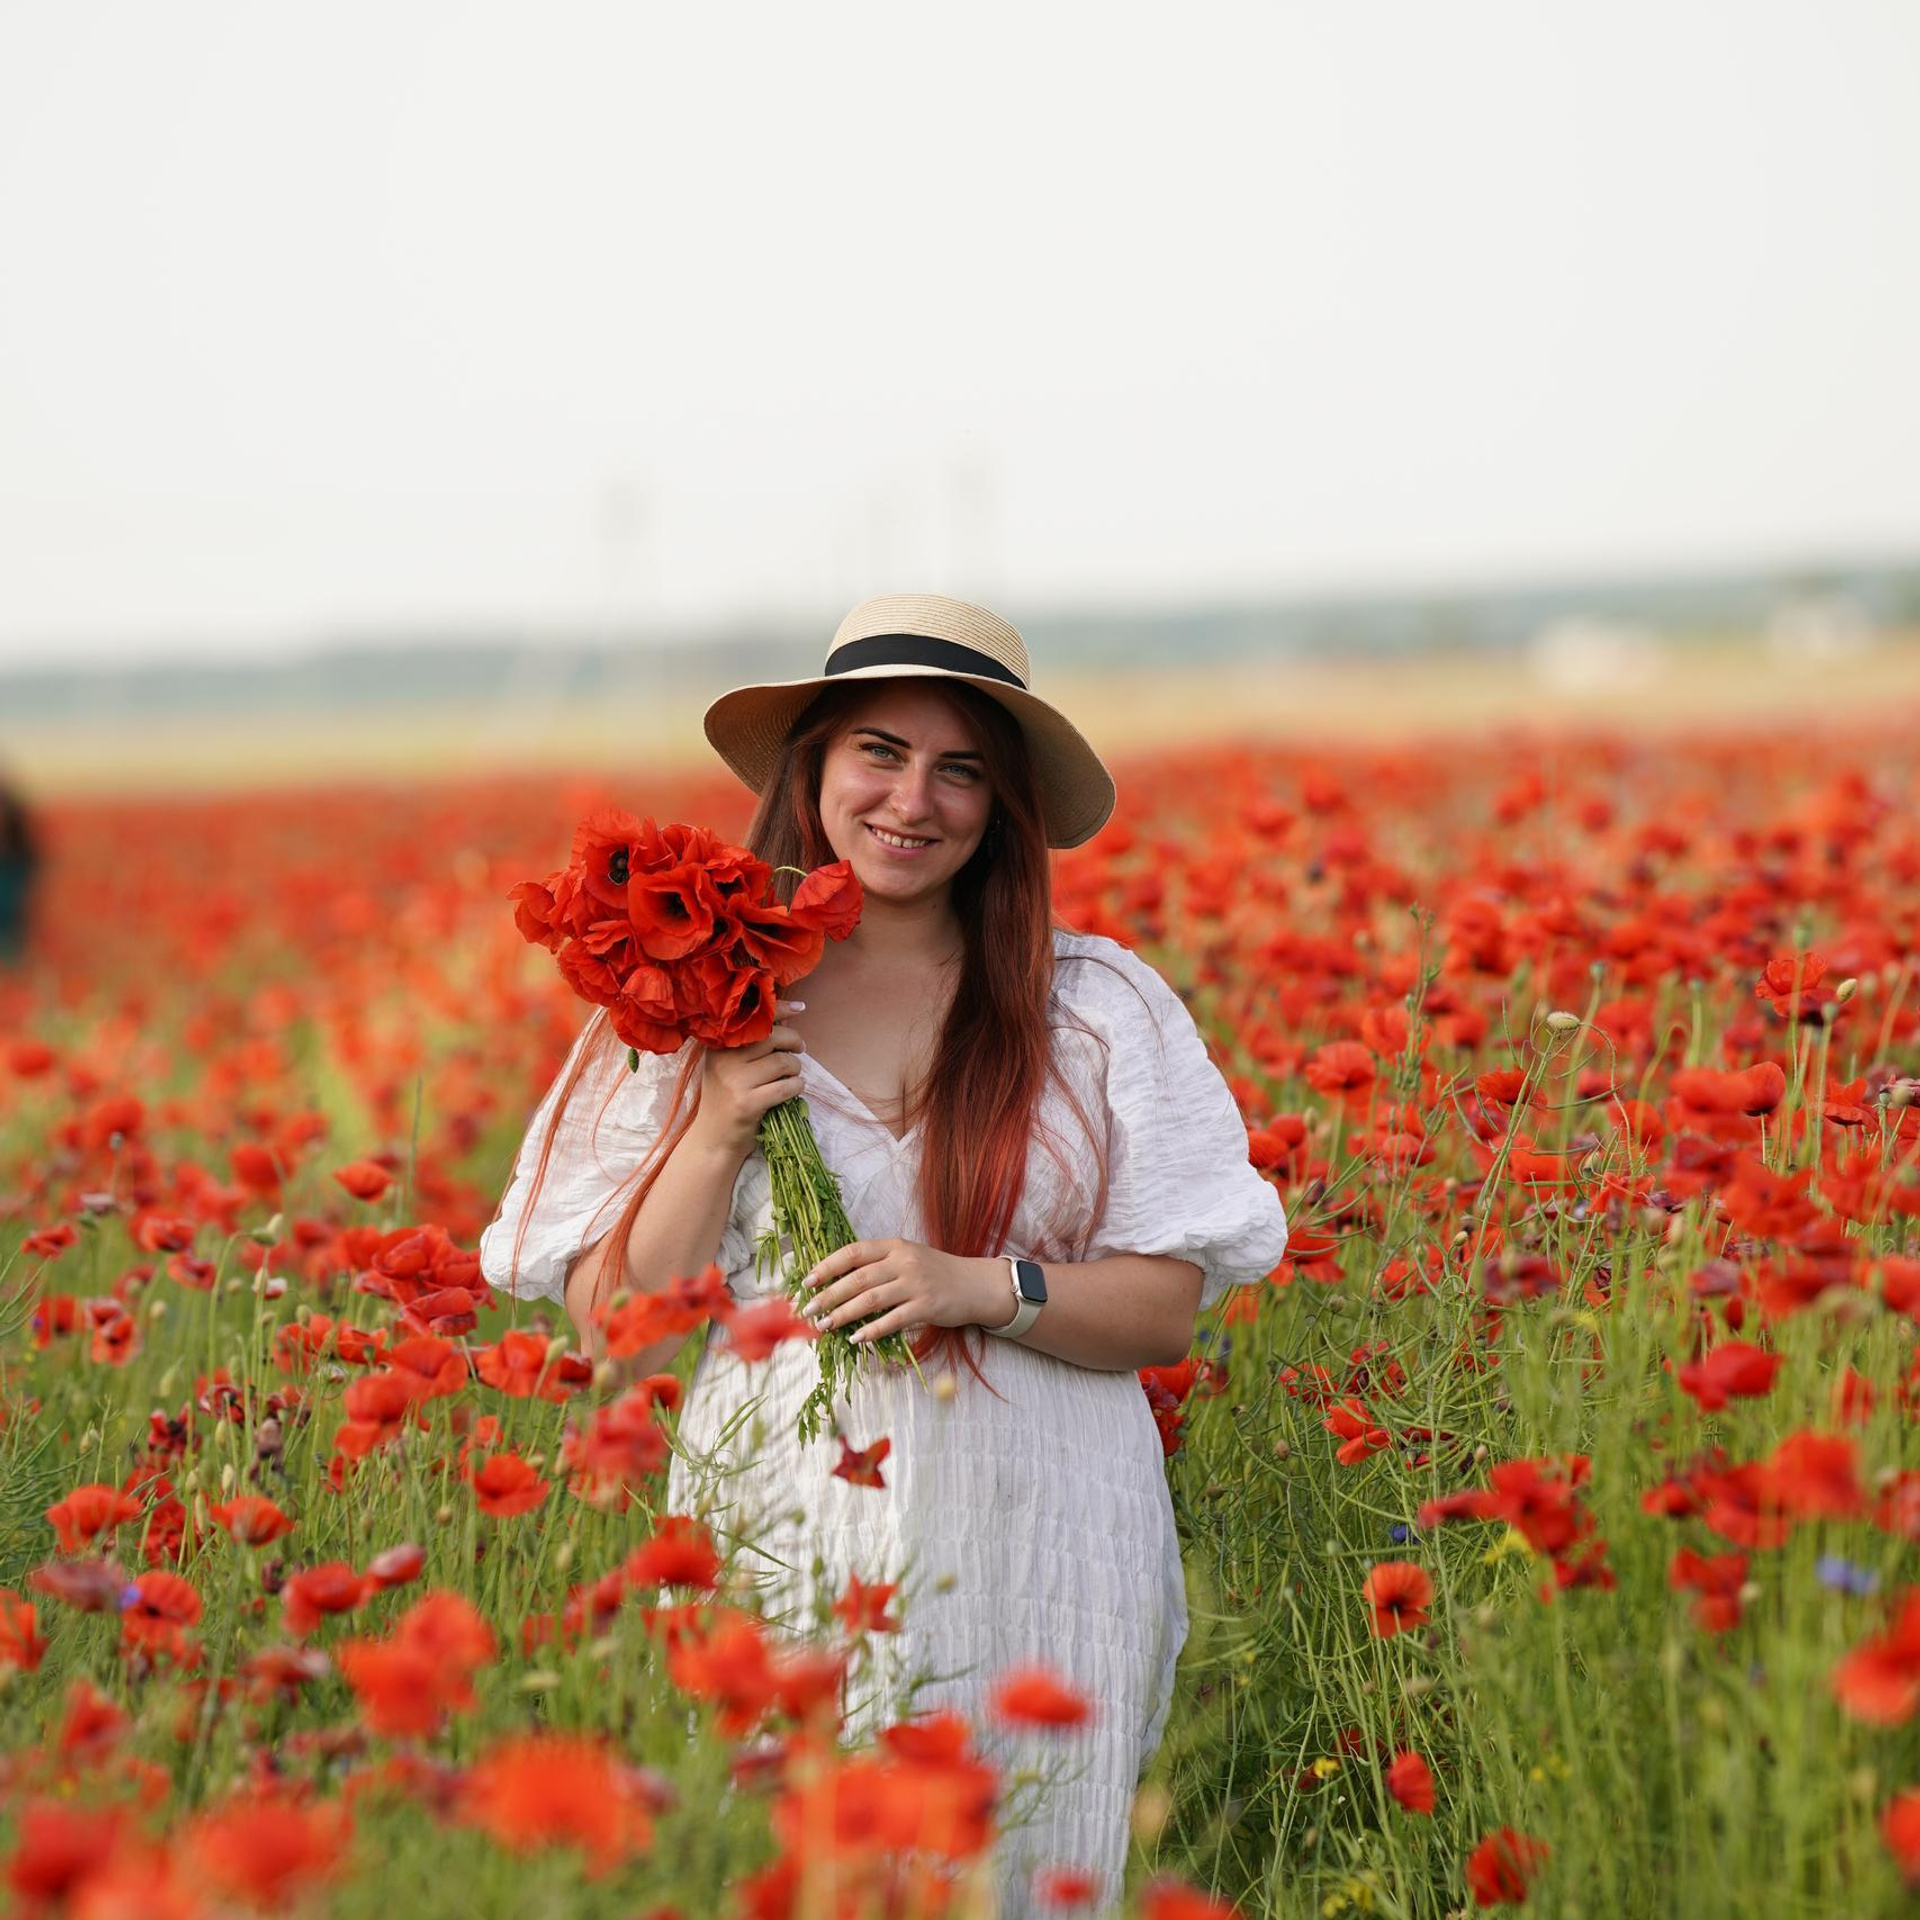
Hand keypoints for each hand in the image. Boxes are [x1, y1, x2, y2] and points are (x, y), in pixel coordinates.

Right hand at [688, 997, 807, 1159]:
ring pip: (782, 1062)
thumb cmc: (726, 1098)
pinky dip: (797, 1087)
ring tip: (793, 1074)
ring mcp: (735, 1082)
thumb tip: (785, 1017)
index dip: (779, 1009)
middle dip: (794, 1041)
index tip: (800, 1008)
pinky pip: (786, 1087)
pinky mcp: (747, 1104)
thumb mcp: (728, 1066)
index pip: (752, 1018)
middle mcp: (723, 1060)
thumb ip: (750, 1044)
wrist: (712, 1139)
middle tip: (800, 1048)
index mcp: (718, 1046)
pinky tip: (794, 1089)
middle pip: (772, 1036)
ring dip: (796, 1068)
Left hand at [799, 1239, 1005, 1345]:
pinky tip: (856, 1338)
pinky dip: (872, 1330)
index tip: (807, 1282)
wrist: (975, 1284)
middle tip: (808, 1310)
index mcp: (895, 1246)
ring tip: (825, 1325)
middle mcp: (904, 1261)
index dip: (827, 1266)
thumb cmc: (935, 1272)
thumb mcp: (907, 1258)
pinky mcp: (927, 1306)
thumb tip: (838, 1281)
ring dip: (844, 1314)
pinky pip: (893, 1320)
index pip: (853, 1252)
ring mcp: (916, 1284)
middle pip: (858, 1278)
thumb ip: (878, 1264)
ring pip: (871, 1299)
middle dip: (828, 1295)